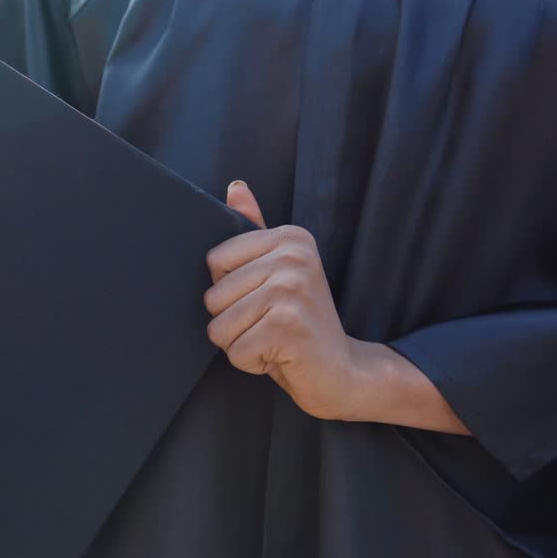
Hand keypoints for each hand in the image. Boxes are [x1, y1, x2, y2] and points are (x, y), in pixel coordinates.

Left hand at [204, 181, 365, 420]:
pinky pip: (235, 351)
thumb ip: (255, 228)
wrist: (343, 370)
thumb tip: (235, 187)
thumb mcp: (280, 270)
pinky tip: (280, 355)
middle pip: (213, 296)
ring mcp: (292, 291)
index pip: (214, 261)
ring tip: (274, 339)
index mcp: (290, 238)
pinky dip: (252, 363)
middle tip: (272, 324)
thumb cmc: (302, 322)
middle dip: (233, 322)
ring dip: (241, 344)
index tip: (265, 298)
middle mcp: (294, 258)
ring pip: (219, 327)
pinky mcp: (287, 327)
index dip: (230, 291)